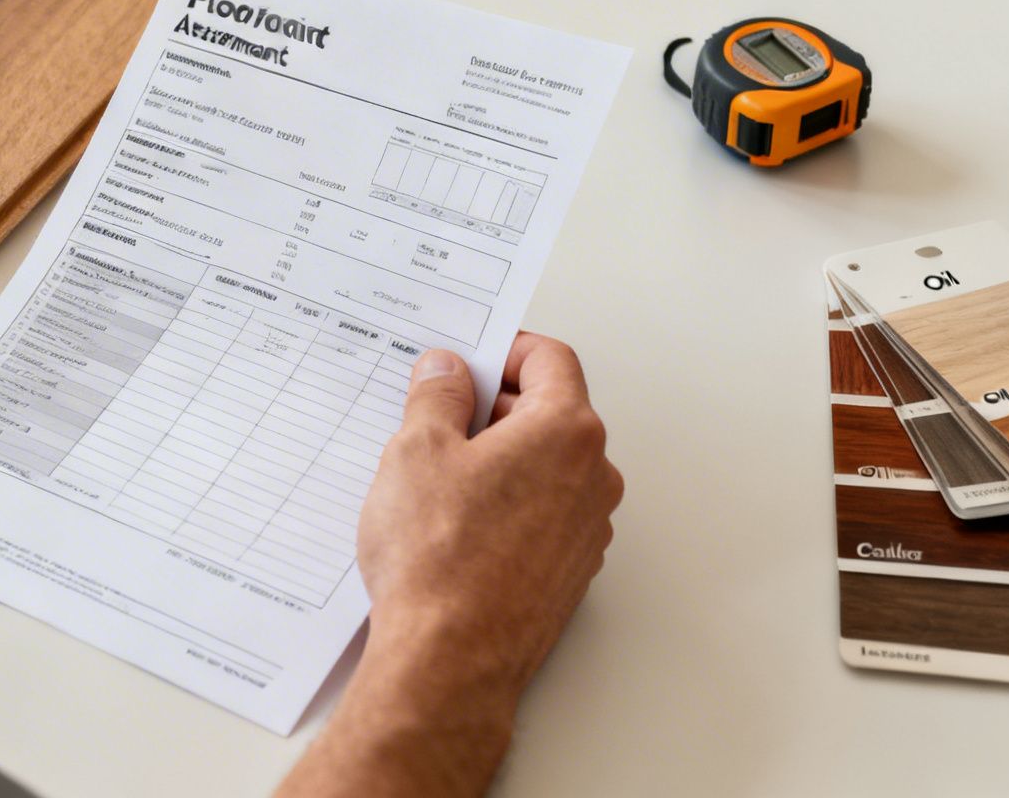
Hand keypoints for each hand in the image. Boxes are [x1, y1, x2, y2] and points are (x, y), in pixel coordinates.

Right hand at [277, 333, 620, 797]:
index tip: (466, 360)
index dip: (503, 349)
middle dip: (494, 406)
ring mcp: (587, 528)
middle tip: (436, 416)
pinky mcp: (570, 570)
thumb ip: (436, 395)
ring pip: (546, 467)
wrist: (450, 659)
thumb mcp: (416, 451)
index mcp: (566, 431)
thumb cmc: (439, 559)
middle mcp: (592, 477)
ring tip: (438, 480)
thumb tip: (446, 370)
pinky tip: (456, 525)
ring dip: (500, 458)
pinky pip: (542, 513)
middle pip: (550, 411)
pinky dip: (507, 503)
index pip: (550, 359)